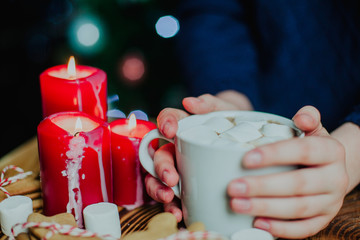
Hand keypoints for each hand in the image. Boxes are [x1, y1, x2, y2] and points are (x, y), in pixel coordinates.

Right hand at [145, 92, 251, 220]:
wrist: (249, 139)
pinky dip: (172, 206)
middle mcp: (177, 147)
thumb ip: (210, 103)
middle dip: (161, 168)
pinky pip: (173, 196)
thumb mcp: (226, 111)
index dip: (164, 123)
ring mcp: (180, 167)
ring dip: (159, 189)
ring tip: (169, 198)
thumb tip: (190, 102)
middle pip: (159, 155)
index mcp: (185, 126)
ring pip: (158, 178)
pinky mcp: (186, 185)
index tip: (170, 131)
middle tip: (171, 179)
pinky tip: (179, 213)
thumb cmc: (233, 123)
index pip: (166, 119)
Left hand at [227, 106, 348, 238]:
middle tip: (232, 187)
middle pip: (298, 184)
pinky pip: (304, 229)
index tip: (245, 159)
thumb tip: (303, 115)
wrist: (330, 170)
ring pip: (299, 208)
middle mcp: (336, 177)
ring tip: (236, 204)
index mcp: (331, 151)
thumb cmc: (310, 147)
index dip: (275, 154)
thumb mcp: (311, 129)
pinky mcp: (324, 219)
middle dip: (263, 186)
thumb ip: (307, 117)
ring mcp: (332, 201)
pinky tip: (257, 223)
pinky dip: (280, 229)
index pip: (303, 150)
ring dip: (265, 208)